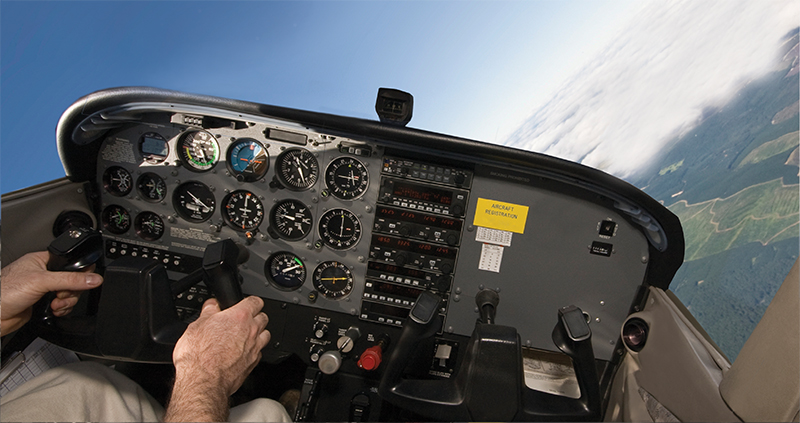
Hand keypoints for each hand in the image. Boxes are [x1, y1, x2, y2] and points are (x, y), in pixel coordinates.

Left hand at [0, 251, 102, 333]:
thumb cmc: (4, 292)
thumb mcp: (41, 281)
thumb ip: (70, 280)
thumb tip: (93, 278)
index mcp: (41, 260)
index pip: (69, 262)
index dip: (77, 272)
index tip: (80, 281)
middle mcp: (43, 274)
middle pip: (72, 280)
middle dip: (70, 291)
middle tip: (61, 294)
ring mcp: (43, 290)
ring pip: (69, 294)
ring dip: (66, 302)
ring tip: (56, 304)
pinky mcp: (43, 303)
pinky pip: (63, 305)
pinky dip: (62, 309)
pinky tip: (53, 310)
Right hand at [165, 296, 269, 421]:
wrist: (203, 380)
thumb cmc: (199, 354)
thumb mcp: (197, 325)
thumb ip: (209, 311)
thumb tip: (212, 305)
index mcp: (239, 316)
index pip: (255, 301)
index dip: (250, 301)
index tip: (244, 304)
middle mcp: (251, 331)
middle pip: (263, 317)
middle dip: (255, 317)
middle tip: (242, 321)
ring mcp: (254, 348)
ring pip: (265, 335)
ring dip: (257, 334)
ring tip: (244, 336)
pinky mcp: (253, 364)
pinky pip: (259, 352)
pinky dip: (254, 351)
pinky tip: (242, 353)